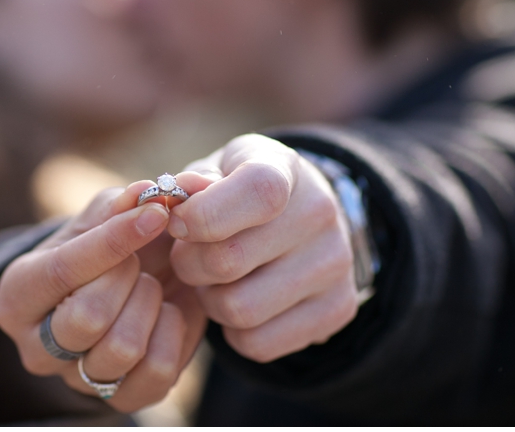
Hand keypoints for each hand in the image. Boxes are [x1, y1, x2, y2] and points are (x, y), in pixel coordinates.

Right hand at [0, 181, 205, 411]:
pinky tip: (167, 311)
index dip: (113, 241)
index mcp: (18, 296)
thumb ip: (118, 203)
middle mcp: (37, 347)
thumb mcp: (99, 218)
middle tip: (139, 258)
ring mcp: (77, 379)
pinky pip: (158, 373)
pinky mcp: (120, 399)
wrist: (119, 291)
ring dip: (151, 303)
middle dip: (128, 277)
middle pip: (87, 317)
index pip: (62, 270)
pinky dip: (176, 333)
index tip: (155, 214)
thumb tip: (147, 190)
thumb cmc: (101, 248)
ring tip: (149, 284)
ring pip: (122, 348)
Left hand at [167, 134, 358, 362]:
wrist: (300, 217)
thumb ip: (192, 183)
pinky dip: (234, 332)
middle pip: (229, 261)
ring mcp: (335, 264)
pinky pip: (258, 344)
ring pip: (239, 310)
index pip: (257, 193)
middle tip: (190, 256)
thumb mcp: (215, 171)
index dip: (204, 214)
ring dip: (210, 301)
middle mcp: (320, 213)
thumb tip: (176, 196)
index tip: (178, 224)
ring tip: (215, 281)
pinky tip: (241, 301)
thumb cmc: (238, 193)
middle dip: (190, 264)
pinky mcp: (338, 310)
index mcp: (284, 169)